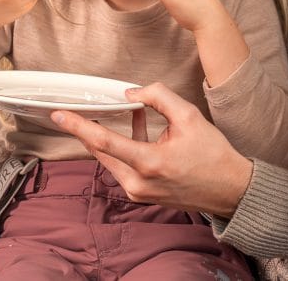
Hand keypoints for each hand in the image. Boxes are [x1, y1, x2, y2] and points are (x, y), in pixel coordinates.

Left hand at [50, 82, 252, 215]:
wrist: (229, 189)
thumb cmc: (212, 154)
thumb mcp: (189, 116)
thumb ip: (158, 97)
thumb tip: (131, 92)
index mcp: (149, 163)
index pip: (104, 141)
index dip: (79, 126)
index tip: (59, 116)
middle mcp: (138, 182)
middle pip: (101, 152)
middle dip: (89, 130)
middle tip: (76, 110)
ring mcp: (138, 192)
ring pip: (110, 160)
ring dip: (110, 137)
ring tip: (121, 113)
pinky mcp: (141, 195)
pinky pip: (122, 167)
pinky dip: (123, 148)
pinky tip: (135, 128)